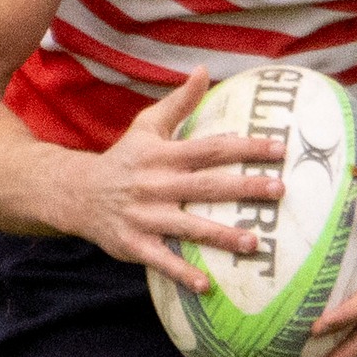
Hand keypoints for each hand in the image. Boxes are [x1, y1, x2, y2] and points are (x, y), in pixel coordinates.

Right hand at [69, 69, 284, 292]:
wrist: (76, 193)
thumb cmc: (124, 159)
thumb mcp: (146, 126)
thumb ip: (179, 102)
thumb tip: (205, 71)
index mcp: (164, 155)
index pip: (211, 148)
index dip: (245, 147)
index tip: (279, 148)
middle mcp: (156, 185)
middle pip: (207, 186)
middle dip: (244, 188)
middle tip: (280, 190)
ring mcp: (145, 217)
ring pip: (188, 227)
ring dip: (221, 236)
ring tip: (254, 243)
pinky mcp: (134, 245)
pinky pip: (161, 261)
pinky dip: (182, 273)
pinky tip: (207, 286)